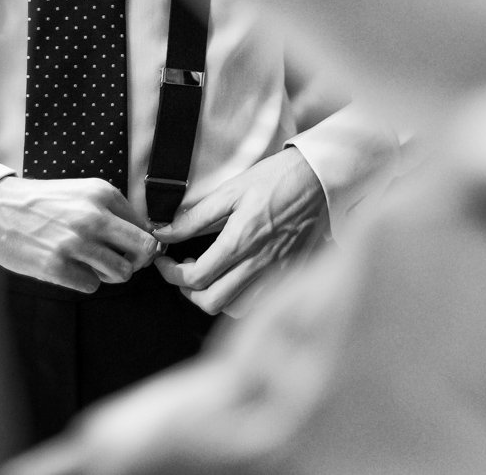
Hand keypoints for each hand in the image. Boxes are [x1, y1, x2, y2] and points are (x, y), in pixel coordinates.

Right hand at [0, 176, 159, 292]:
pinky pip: (92, 285)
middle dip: (138, 261)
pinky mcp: (56, 266)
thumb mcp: (81, 193)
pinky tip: (70, 269)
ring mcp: (75, 243)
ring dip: (110, 274)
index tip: (132, 249)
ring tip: (93, 266)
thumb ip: (112, 210)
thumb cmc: (41, 203)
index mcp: (102, 194)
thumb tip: (147, 236)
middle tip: (123, 262)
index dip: (143, 243)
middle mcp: (93, 217)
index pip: (145, 227)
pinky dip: (85, 282)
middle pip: (143, 249)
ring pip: (121, 272)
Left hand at [153, 147, 326, 315]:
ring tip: (210, 276)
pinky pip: (260, 302)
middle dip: (188, 291)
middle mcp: (260, 263)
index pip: (195, 278)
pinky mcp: (292, 273)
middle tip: (183, 272)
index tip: (165, 261)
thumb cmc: (277, 179)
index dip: (171, 274)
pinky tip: (236, 278)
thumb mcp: (231, 190)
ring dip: (215, 297)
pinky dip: (241, 299)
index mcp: (241, 240)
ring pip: (236, 308)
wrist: (321, 178)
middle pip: (212, 302)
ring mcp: (278, 272)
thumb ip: (195, 217)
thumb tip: (164, 232)